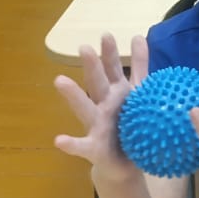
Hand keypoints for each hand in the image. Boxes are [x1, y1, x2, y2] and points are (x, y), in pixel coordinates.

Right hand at [54, 32, 147, 183]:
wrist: (126, 163)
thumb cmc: (131, 124)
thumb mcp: (139, 94)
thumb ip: (138, 67)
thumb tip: (139, 36)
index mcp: (116, 92)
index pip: (112, 69)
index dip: (110, 53)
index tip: (107, 34)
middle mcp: (102, 105)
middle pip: (97, 83)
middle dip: (92, 66)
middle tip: (84, 47)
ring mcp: (95, 126)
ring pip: (84, 108)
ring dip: (73, 95)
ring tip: (60, 80)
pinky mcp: (93, 148)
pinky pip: (81, 146)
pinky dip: (70, 144)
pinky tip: (59, 140)